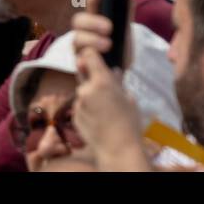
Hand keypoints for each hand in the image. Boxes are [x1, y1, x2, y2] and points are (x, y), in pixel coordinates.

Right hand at [71, 0, 135, 69]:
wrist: (117, 74)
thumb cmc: (118, 48)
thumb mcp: (125, 30)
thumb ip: (126, 11)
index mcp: (94, 21)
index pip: (91, 4)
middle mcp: (84, 33)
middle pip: (78, 20)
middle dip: (93, 22)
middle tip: (109, 28)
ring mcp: (80, 49)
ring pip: (76, 40)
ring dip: (92, 41)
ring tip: (108, 45)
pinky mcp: (80, 66)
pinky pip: (77, 63)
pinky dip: (82, 62)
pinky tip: (87, 62)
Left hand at [73, 45, 150, 170]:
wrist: (117, 148)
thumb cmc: (129, 122)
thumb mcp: (129, 97)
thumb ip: (118, 82)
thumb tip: (114, 72)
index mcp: (102, 81)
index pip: (87, 55)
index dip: (92, 55)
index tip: (97, 57)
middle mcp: (85, 89)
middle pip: (83, 72)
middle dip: (90, 75)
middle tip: (103, 84)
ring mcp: (78, 104)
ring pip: (82, 90)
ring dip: (89, 93)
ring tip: (104, 106)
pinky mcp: (74, 116)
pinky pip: (80, 106)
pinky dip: (86, 107)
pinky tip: (99, 117)